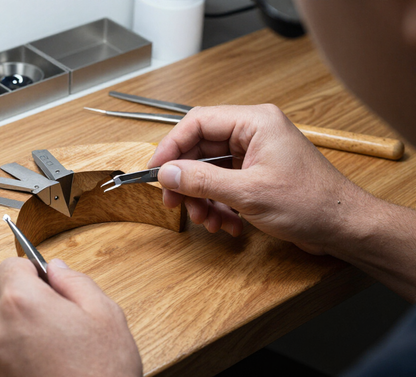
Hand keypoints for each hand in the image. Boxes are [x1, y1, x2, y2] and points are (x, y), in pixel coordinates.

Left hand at [0, 257, 141, 376]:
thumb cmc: (102, 373)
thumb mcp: (105, 315)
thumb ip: (75, 282)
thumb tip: (56, 268)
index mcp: (22, 302)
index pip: (9, 265)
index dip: (31, 271)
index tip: (45, 284)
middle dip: (20, 298)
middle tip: (52, 318)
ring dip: (11, 326)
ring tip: (45, 345)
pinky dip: (7, 353)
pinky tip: (36, 365)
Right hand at [147, 104, 371, 254]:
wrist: (344, 228)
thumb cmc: (311, 203)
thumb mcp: (248, 193)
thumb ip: (202, 181)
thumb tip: (167, 173)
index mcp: (255, 122)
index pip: (198, 122)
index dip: (171, 146)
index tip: (155, 170)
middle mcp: (253, 133)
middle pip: (200, 149)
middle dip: (187, 180)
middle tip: (175, 203)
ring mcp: (255, 155)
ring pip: (209, 172)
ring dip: (203, 199)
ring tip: (208, 221)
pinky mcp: (256, 175)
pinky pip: (224, 186)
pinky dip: (219, 206)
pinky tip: (227, 225)